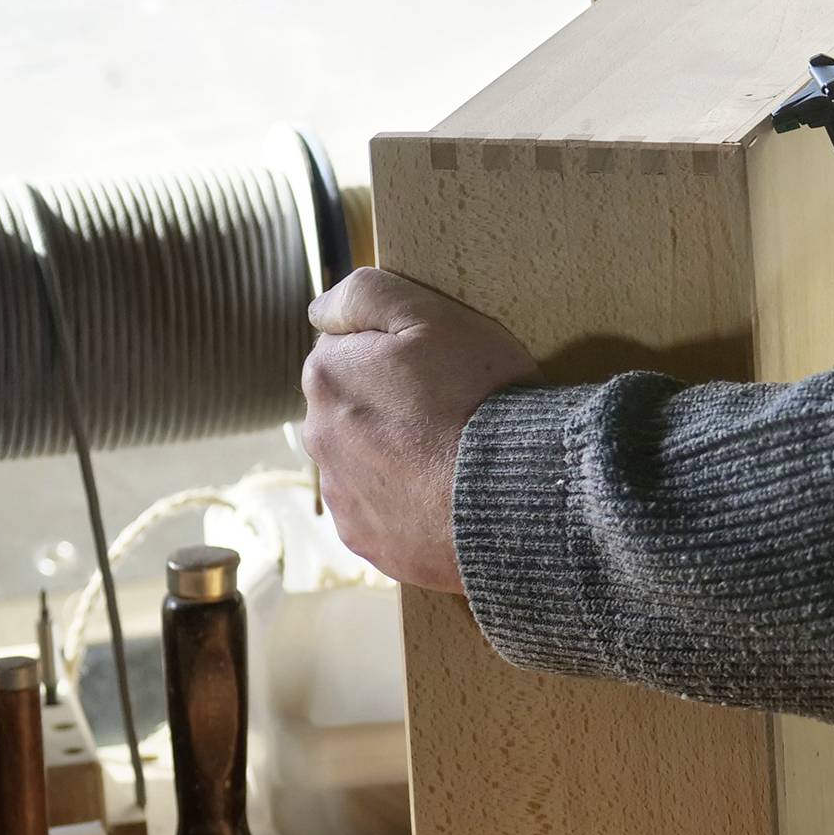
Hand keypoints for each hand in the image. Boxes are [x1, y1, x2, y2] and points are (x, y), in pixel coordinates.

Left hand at [298, 269, 540, 593]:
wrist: (514, 496)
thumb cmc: (479, 398)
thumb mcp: (435, 316)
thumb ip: (367, 295)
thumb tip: (322, 309)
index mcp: (327, 376)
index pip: (347, 347)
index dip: (395, 350)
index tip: (438, 362)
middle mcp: (319, 436)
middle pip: (354, 405)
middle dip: (390, 402)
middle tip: (451, 407)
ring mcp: (341, 494)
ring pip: (364, 458)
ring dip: (396, 452)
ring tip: (454, 454)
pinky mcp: (367, 539)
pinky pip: (382, 509)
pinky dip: (409, 499)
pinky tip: (449, 492)